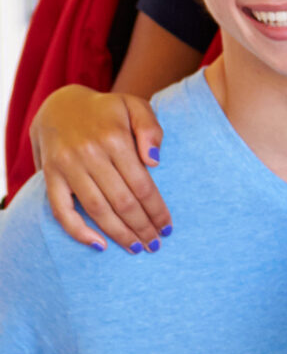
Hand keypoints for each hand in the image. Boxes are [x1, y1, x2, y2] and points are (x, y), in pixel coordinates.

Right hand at [28, 85, 171, 252]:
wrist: (60, 105)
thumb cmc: (107, 110)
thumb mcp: (135, 106)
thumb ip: (150, 129)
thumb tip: (156, 162)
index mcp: (114, 138)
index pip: (142, 185)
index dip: (157, 210)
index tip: (168, 228)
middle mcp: (89, 154)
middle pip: (122, 201)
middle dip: (142, 227)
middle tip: (156, 245)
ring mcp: (67, 167)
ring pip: (96, 209)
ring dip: (118, 234)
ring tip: (136, 248)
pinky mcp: (50, 176)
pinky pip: (61, 210)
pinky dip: (78, 231)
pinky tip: (99, 245)